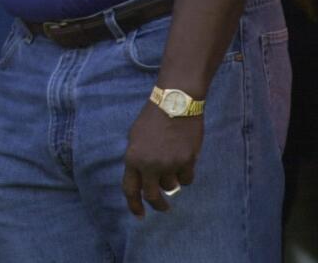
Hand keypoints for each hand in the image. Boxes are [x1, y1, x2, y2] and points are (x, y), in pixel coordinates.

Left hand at [122, 102, 202, 216]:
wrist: (175, 101)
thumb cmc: (153, 117)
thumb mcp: (135, 137)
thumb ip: (137, 159)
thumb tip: (142, 179)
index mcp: (133, 158)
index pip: (130, 189)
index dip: (134, 205)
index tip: (140, 216)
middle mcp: (149, 164)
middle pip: (153, 196)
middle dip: (158, 206)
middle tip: (163, 208)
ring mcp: (169, 164)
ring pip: (172, 187)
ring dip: (172, 181)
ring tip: (174, 163)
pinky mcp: (187, 161)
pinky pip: (186, 179)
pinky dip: (186, 174)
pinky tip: (185, 160)